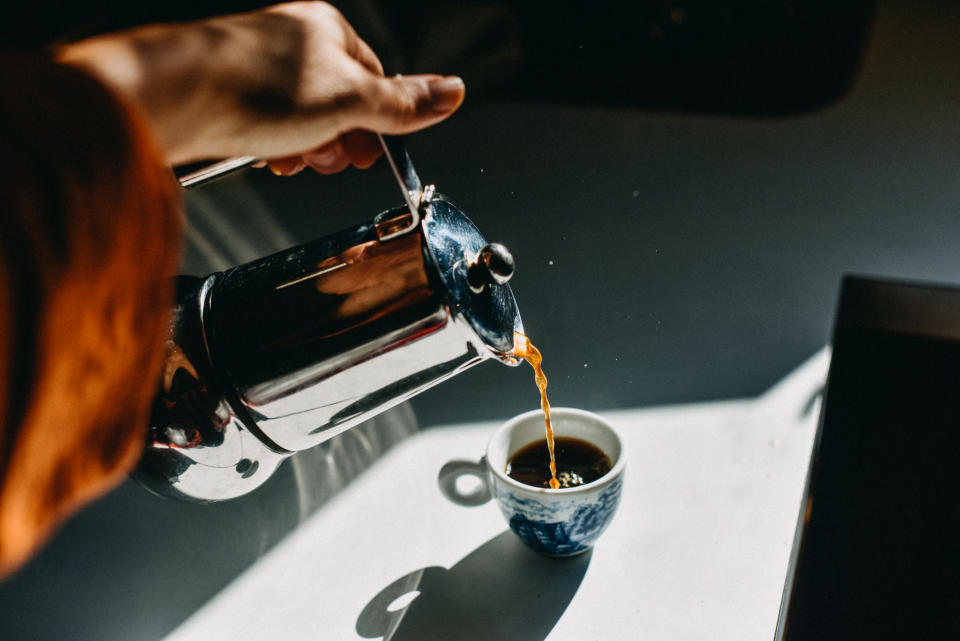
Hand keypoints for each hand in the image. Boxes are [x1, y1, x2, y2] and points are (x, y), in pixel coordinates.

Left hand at [57, 1, 465, 173]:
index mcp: (328, 30)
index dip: (378, 123)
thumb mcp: (350, 101)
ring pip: (303, 118)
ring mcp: (259, 67)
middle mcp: (293, 42)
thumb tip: (453, 92)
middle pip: (339, 102)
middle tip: (330, 159)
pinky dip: (274, 146)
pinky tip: (268, 156)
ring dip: (307, 148)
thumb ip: (403, 103)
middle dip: (339, 140)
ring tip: (294, 160)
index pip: (376, 80)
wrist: (175, 97)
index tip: (369, 153)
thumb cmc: (256, 87)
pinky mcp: (230, 93)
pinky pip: (268, 124)